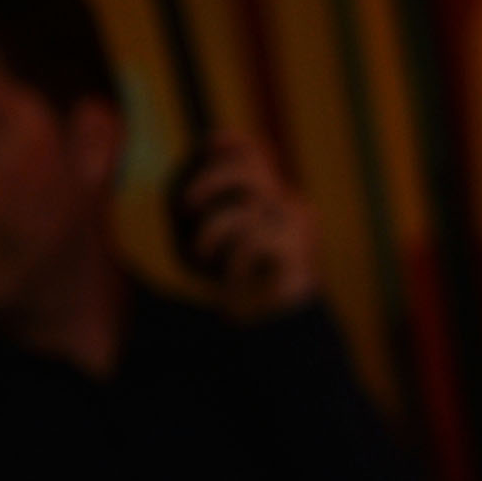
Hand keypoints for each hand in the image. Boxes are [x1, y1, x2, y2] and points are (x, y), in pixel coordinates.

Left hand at [177, 132, 321, 320]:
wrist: (277, 335)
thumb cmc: (237, 289)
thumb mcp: (207, 247)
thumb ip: (197, 214)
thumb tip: (187, 187)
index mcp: (273, 200)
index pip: (253, 152)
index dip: (228, 145)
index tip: (205, 149)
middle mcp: (290, 207)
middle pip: (248, 167)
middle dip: (208, 182)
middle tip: (184, 209)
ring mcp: (298, 228)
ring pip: (248, 202)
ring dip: (212, 230)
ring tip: (200, 257)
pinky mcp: (297, 251)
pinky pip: (251, 240)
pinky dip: (230, 264)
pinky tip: (229, 287)